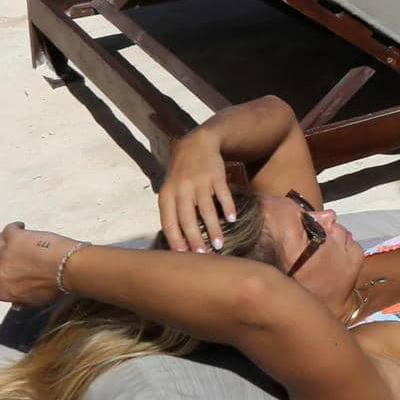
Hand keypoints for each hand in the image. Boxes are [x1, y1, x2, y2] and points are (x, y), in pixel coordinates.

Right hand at [0, 222, 81, 307]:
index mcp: (2, 291)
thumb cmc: (55, 286)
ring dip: (1, 239)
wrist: (67, 268)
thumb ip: (21, 301)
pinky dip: (14, 227)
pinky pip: (7, 229)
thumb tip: (14, 304)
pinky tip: (22, 227)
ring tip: (12, 238)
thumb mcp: (35, 301)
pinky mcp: (14, 238)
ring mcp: (5, 254)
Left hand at [159, 131, 238, 252]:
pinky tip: (233, 219)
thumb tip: (177, 241)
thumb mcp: (170, 189)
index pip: (169, 222)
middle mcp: (181, 189)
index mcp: (167, 195)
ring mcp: (199, 182)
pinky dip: (228, 207)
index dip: (175, 240)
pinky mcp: (215, 175)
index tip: (183, 255)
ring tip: (219, 244)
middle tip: (203, 254)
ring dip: (213, 228)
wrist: (196, 144)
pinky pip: (223, 194)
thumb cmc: (181, 174)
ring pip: (206, 209)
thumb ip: (172, 211)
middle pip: (187, 219)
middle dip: (195, 238)